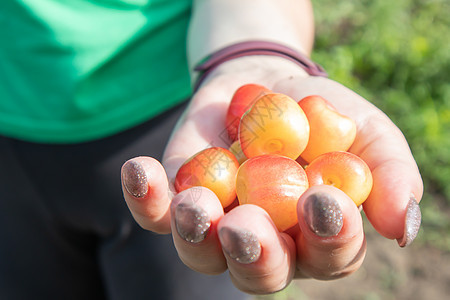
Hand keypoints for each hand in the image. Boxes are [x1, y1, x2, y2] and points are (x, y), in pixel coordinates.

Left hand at [121, 56, 422, 293]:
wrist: (266, 83)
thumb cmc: (323, 113)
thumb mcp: (366, 133)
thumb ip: (389, 174)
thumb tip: (400, 226)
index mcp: (315, 237)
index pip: (328, 254)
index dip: (330, 236)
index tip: (326, 198)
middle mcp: (266, 243)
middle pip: (259, 273)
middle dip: (254, 255)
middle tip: (247, 226)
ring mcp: (217, 225)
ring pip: (203, 253)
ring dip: (195, 233)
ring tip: (194, 203)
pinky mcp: (178, 199)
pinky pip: (157, 212)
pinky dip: (148, 198)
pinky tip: (142, 171)